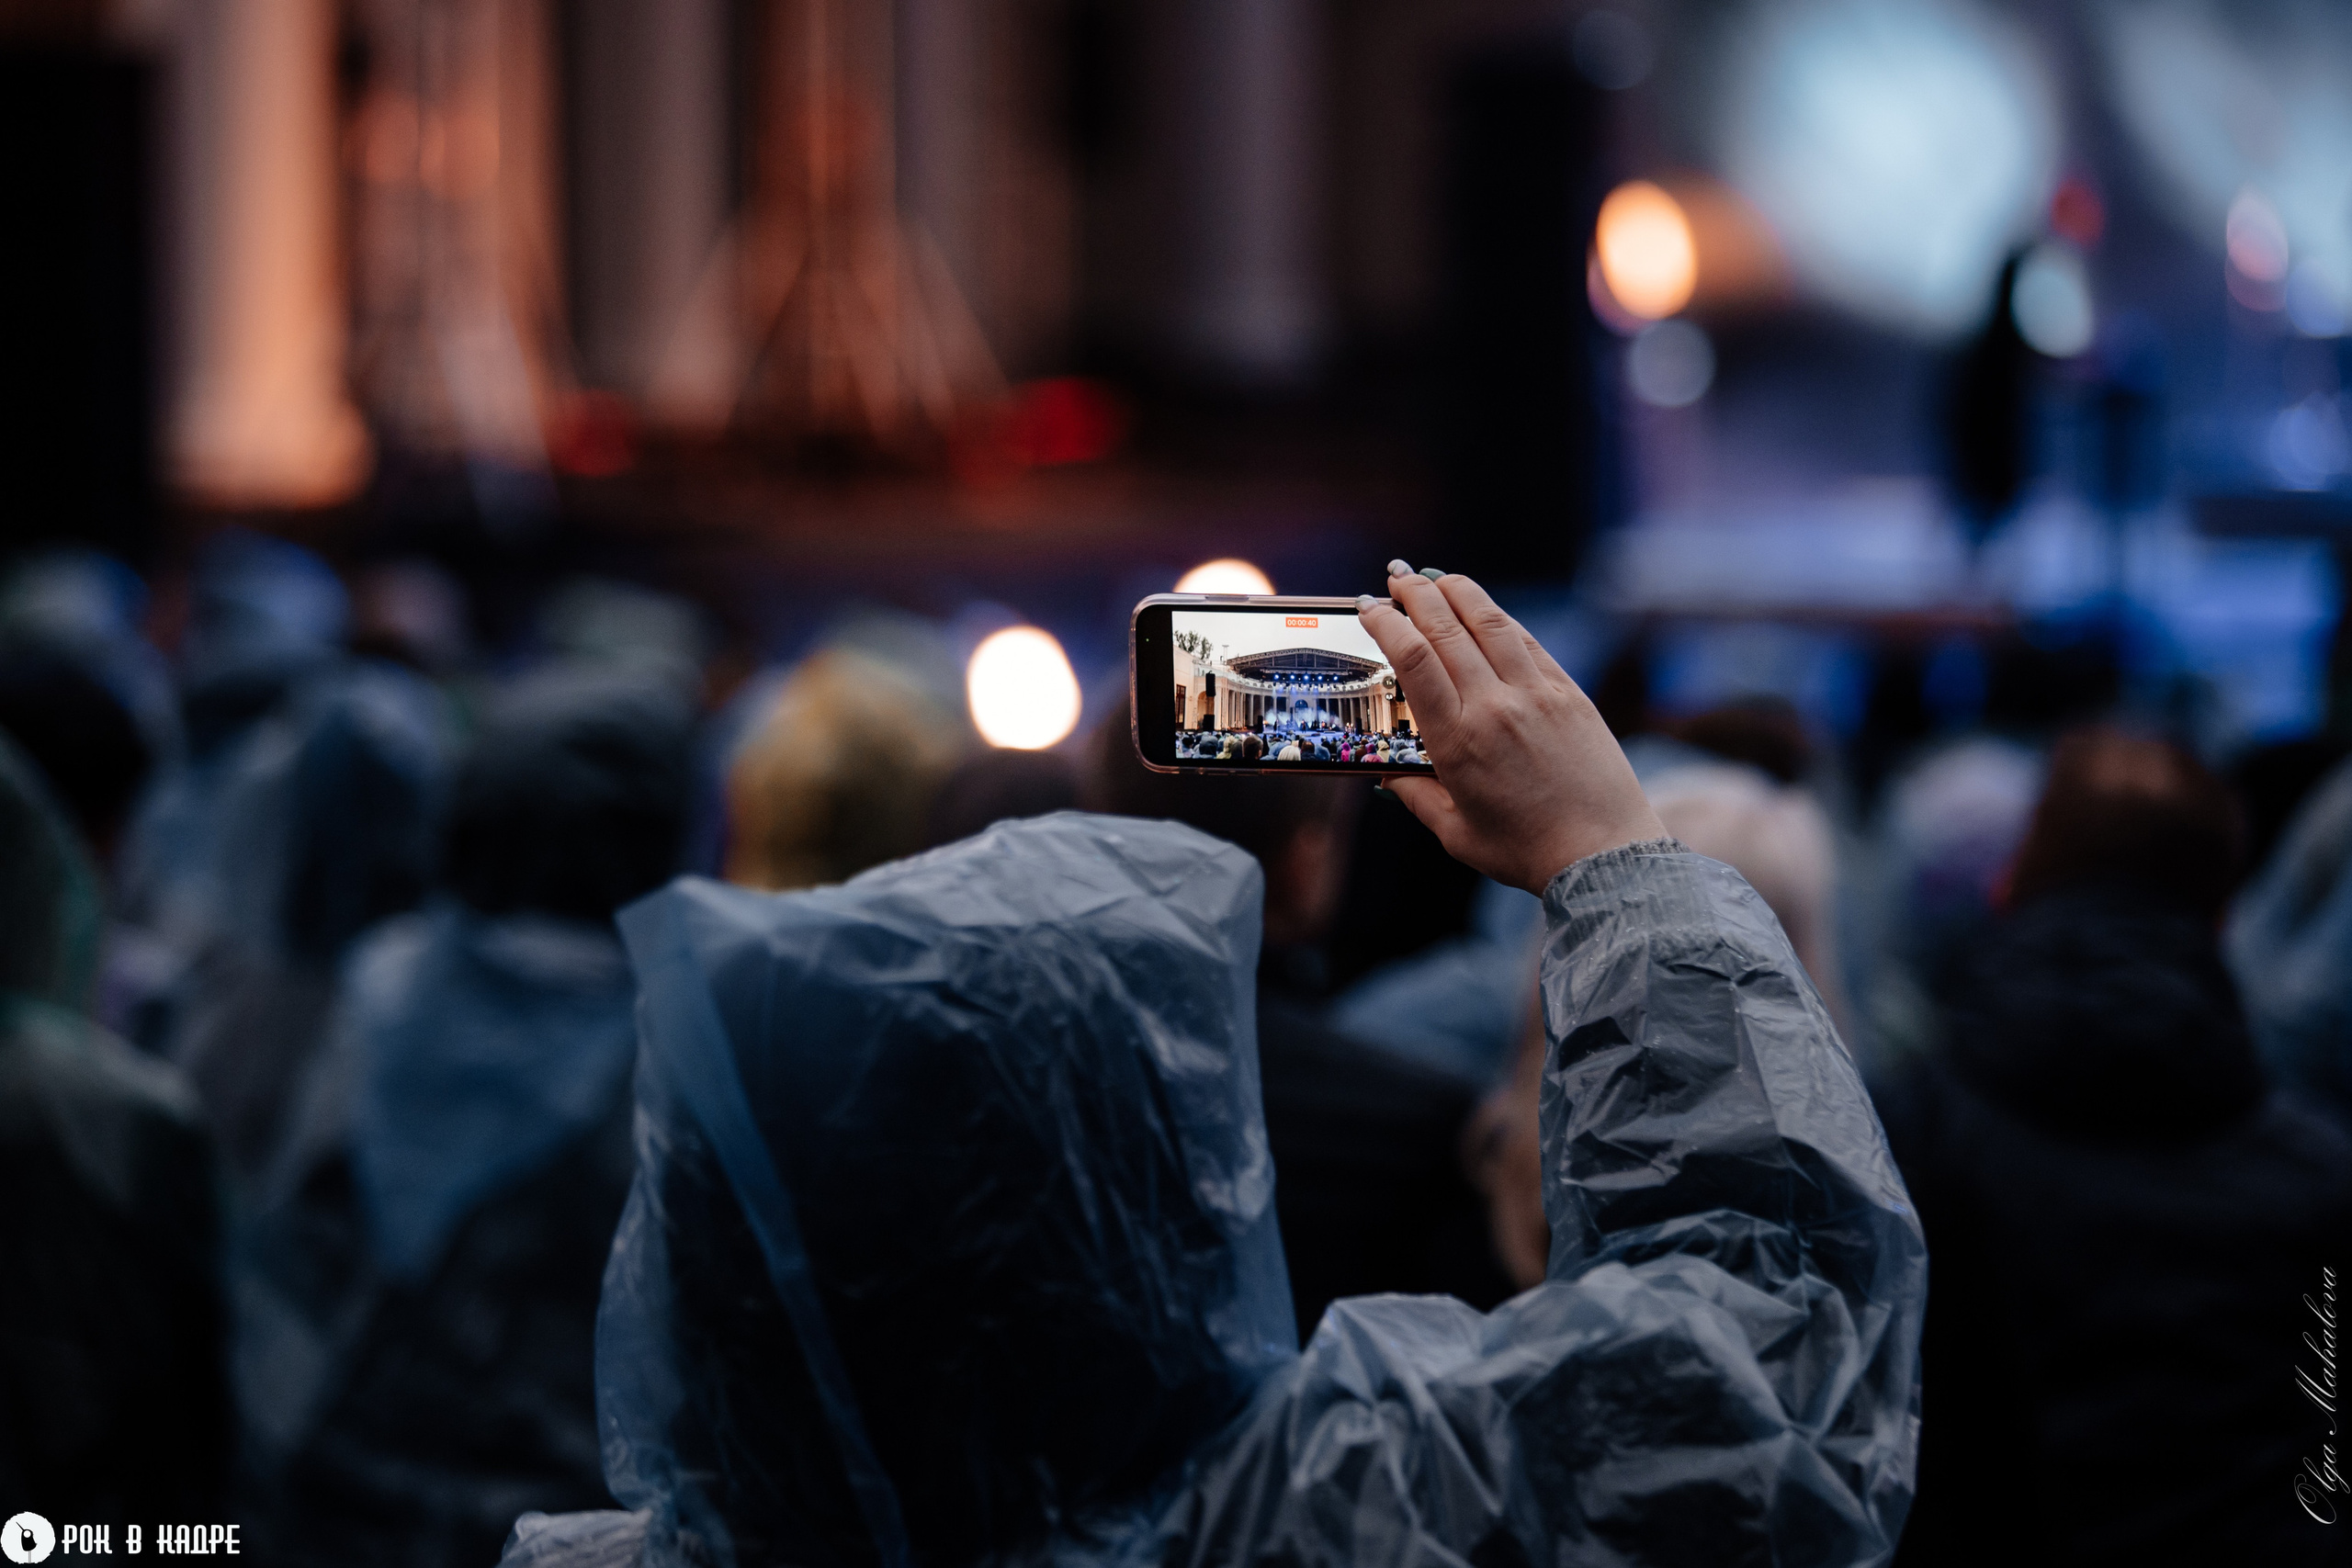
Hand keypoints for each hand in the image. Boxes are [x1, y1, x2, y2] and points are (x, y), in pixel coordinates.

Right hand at [1358, 563, 1664, 894]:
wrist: (1602, 853)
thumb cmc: (1525, 850)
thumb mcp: (1454, 832)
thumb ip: (1415, 797)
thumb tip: (1386, 775)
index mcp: (1458, 741)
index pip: (1413, 659)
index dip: (1386, 624)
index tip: (1369, 607)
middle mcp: (1495, 706)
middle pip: (1447, 628)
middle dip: (1414, 594)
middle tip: (1394, 577)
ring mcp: (1537, 694)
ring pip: (1490, 622)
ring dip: (1457, 591)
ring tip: (1433, 577)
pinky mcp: (1569, 693)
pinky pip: (1527, 642)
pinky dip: (1499, 617)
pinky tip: (1483, 609)